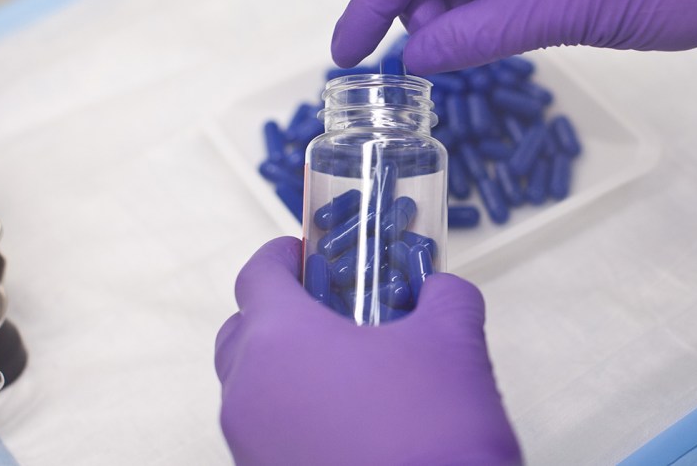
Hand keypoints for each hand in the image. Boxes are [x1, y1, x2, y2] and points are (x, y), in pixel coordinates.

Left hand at [215, 237, 520, 464]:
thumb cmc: (434, 432)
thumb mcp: (454, 345)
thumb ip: (445, 299)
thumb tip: (441, 291)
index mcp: (282, 339)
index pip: (257, 277)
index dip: (280, 257)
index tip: (302, 251)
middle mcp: (248, 392)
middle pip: (242, 334)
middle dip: (277, 315)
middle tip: (326, 312)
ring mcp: (249, 445)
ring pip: (251, 391)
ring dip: (285, 371)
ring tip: (344, 374)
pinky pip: (266, 436)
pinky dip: (292, 419)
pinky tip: (346, 426)